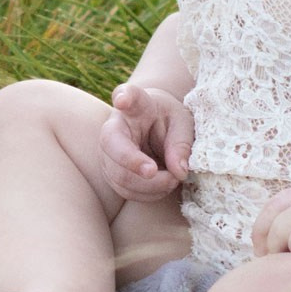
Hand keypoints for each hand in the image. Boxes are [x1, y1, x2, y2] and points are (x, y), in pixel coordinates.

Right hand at [98, 76, 192, 201]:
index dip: (123, 98)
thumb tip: (179, 172)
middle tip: (171, 178)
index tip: (123, 100)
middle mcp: (114, 126)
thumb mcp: (183, 124)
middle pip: (112, 144)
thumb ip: (182, 143)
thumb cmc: (168, 121)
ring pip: (118, 175)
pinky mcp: (110, 172)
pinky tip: (163, 186)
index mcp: (136, 105)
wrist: (153, 127)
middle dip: (137, 164)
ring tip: (173, 180)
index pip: (127, 96)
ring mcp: (108, 151)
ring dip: (150, 186)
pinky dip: (148, 194)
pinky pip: (125, 190)